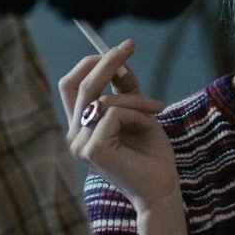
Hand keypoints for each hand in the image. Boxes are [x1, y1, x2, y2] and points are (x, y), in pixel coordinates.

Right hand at [58, 39, 179, 214]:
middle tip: (130, 45)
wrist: (163, 189)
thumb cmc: (152, 155)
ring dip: (135, 98)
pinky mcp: (91, 149)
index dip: (90, 63)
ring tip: (158, 109)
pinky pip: (114, 113)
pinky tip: (150, 127)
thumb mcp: (139, 113)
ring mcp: (79, 144)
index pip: (71, 86)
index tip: (119, 49)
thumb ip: (126, 90)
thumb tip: (119, 61)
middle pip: (80, 84)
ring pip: (103, 98)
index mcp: (81, 127)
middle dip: (107, 61)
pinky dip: (137, 114)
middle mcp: (74, 135)